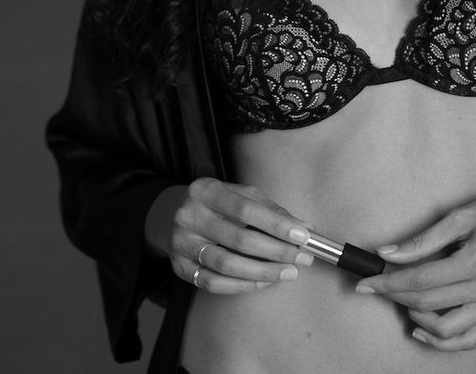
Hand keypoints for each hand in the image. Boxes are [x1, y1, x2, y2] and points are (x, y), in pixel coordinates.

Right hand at [146, 178, 314, 293]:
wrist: (171, 214)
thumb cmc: (216, 204)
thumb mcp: (239, 194)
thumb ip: (270, 209)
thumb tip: (304, 227)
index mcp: (206, 190)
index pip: (245, 209)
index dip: (277, 224)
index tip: (303, 236)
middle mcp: (189, 215)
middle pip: (239, 240)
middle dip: (277, 252)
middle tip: (302, 259)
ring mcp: (181, 242)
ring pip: (227, 265)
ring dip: (263, 272)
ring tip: (287, 273)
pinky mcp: (179, 266)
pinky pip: (213, 283)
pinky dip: (242, 285)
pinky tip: (262, 282)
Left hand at [353, 188, 475, 350]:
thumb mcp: (460, 216)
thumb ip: (422, 240)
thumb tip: (388, 252)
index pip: (419, 280)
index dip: (387, 283)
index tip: (366, 283)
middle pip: (428, 304)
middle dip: (394, 297)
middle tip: (377, 287)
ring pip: (447, 329)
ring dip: (417, 319)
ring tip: (402, 301)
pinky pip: (470, 339)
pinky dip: (444, 342)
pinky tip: (424, 330)